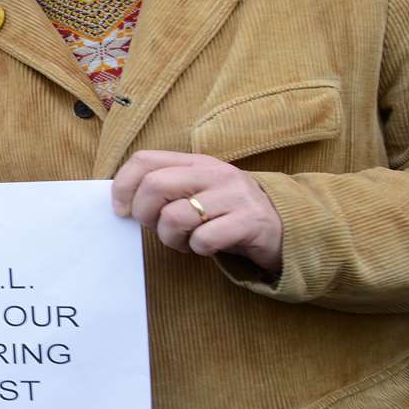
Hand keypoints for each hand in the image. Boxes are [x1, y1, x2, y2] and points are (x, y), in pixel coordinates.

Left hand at [111, 150, 283, 273]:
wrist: (286, 226)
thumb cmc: (229, 213)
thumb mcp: (199, 192)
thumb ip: (167, 190)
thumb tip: (123, 202)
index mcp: (196, 162)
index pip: (145, 160)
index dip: (123, 185)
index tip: (121, 210)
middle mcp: (215, 173)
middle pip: (155, 186)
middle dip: (145, 215)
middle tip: (156, 229)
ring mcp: (234, 196)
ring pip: (175, 216)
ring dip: (170, 238)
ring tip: (184, 242)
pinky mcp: (249, 222)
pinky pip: (203, 239)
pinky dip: (197, 249)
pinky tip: (207, 247)